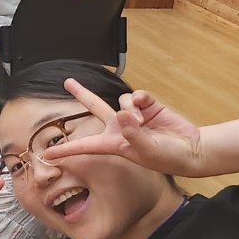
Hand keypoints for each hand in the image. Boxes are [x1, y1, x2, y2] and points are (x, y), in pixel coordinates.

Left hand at [41, 78, 201, 173]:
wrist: (191, 149)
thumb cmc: (166, 157)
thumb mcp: (146, 150)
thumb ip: (132, 132)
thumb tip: (122, 113)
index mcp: (113, 143)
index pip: (85, 145)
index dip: (66, 149)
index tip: (47, 153)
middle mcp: (119, 127)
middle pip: (95, 107)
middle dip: (81, 93)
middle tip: (68, 81)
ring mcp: (133, 115)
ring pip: (120, 101)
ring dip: (128, 108)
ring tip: (141, 120)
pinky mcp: (147, 105)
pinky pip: (135, 95)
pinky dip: (138, 98)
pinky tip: (143, 104)